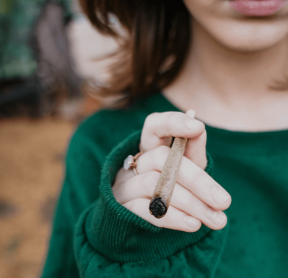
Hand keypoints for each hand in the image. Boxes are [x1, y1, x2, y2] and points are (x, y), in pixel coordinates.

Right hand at [112, 110, 231, 231]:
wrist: (149, 214)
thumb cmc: (173, 184)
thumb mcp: (186, 165)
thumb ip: (192, 149)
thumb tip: (199, 128)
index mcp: (151, 146)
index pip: (154, 125)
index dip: (173, 122)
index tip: (198, 127)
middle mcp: (135, 161)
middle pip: (160, 158)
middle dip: (196, 180)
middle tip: (224, 201)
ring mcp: (125, 183)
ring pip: (154, 185)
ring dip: (190, 203)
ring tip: (217, 219)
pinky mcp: (122, 207)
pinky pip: (143, 209)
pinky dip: (172, 217)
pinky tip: (194, 224)